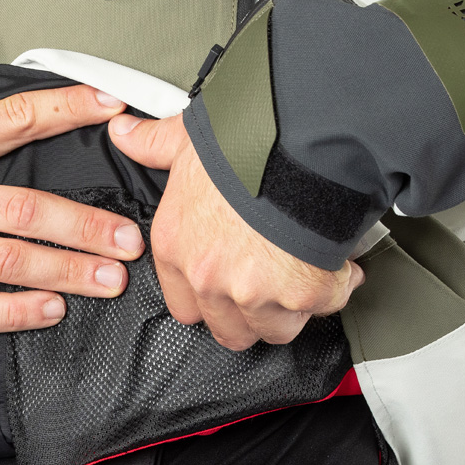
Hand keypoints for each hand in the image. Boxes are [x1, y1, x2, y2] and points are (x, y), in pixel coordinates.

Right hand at [0, 27, 144, 331]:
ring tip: (107, 279)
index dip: (67, 111)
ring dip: (65, 272)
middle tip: (128, 238)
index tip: (111, 111)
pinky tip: (49, 311)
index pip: (13, 121)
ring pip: (8, 261)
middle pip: (26, 209)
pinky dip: (13, 313)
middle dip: (86, 225)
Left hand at [109, 113, 362, 349]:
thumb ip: (155, 144)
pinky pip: (322, 306)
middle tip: (272, 286)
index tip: (230, 284)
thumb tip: (125, 134)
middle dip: (253, 314)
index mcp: (176, 248)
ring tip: (306, 274)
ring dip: (293, 308)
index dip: (212, 299)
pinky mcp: (300, 294)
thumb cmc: (243, 141)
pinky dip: (335, 288)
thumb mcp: (188, 138)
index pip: (185, 307)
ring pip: (276, 328)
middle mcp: (209, 278)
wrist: (298, 138)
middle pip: (230, 330)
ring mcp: (253, 292)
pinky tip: (339, 266)